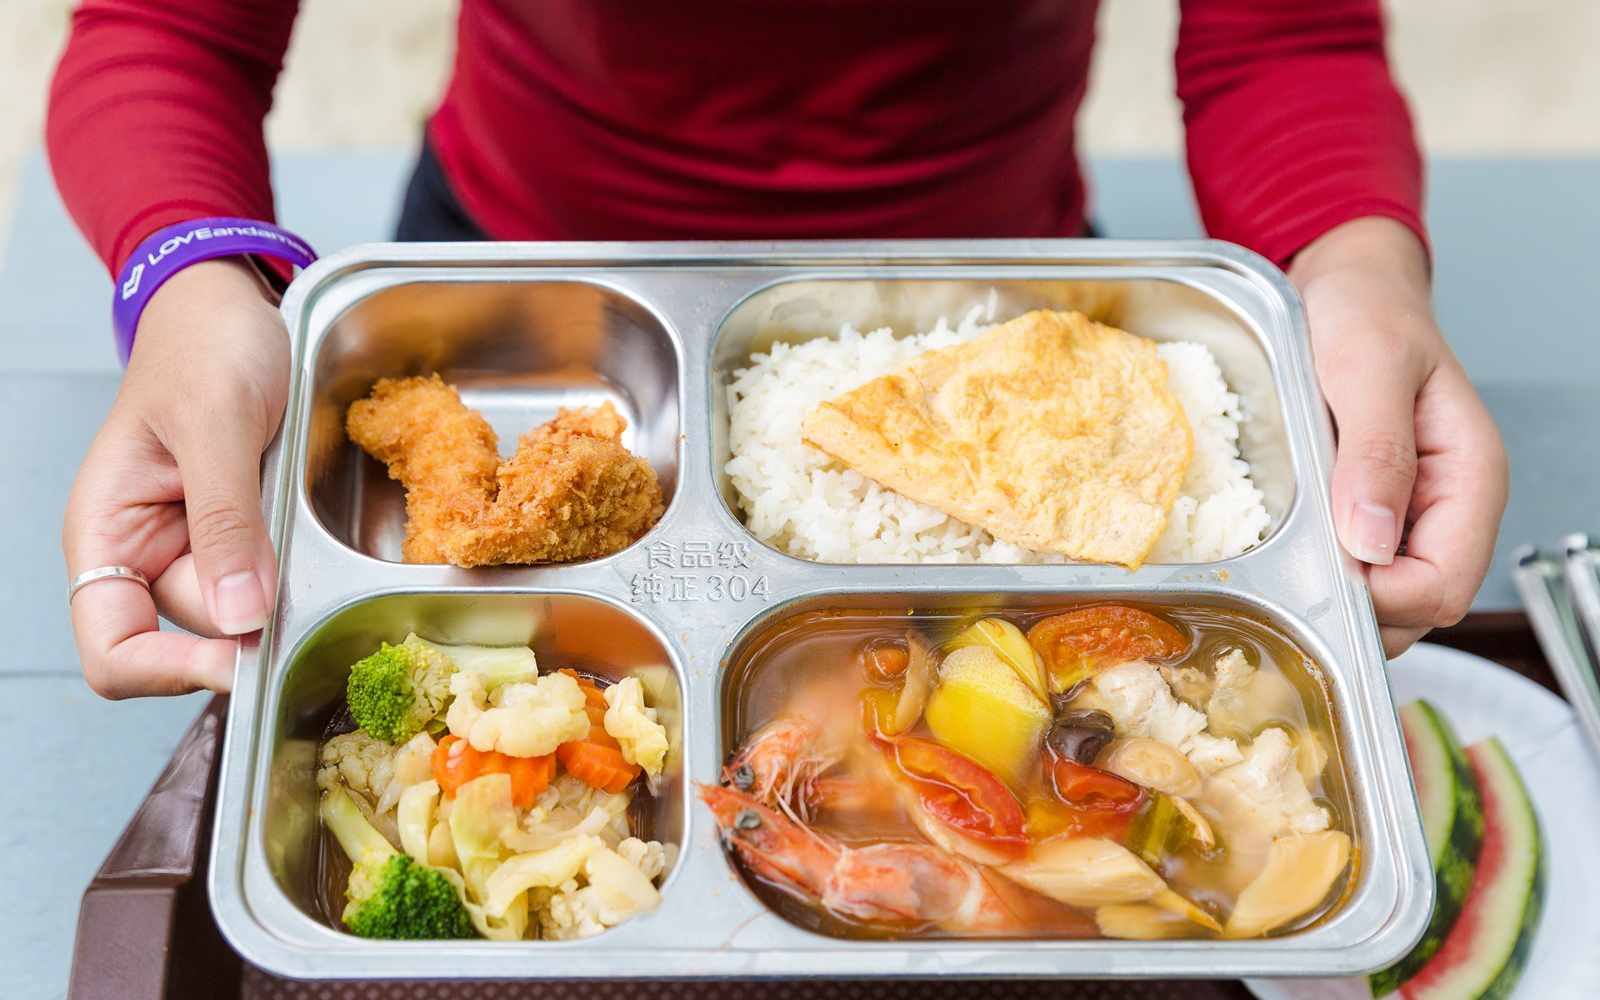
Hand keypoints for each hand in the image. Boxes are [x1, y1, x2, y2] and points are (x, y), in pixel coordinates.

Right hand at [63, 258, 289, 696]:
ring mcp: (197, 547)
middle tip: (299, 566)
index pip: (115, 652)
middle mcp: (146, 553)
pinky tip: (304, 524)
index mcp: (107, 535)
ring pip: (246, 609)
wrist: (229, 308)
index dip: (175, 671)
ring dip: (282, 582)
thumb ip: (224, 519)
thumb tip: (239, 615)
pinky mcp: (242, 535)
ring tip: (291, 512)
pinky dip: (296, 566)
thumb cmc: (201, 346)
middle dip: (252, 616)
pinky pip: (272, 576)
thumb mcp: (213, 422)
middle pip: (199, 635)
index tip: (246, 653)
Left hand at [1290, 217, 1507, 656]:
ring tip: (1289, 550)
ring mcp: (1409, 514)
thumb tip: (1368, 541)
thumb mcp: (1367, 368)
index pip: (1443, 585)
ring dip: (1337, 594)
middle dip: (1357, 606)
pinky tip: (1291, 541)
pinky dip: (1323, 571)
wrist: (1344, 286)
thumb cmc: (1367, 312)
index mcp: (1468, 478)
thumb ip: (1376, 453)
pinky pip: (1355, 569)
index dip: (1383, 597)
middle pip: (1416, 608)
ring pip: (1384, 600)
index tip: (1324, 572)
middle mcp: (1447, 507)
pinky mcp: (1371, 511)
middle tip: (1293, 566)